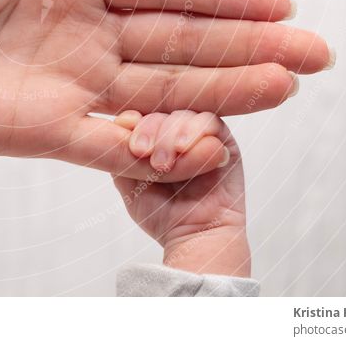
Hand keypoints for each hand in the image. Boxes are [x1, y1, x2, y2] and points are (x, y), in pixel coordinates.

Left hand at [0, 0, 331, 179]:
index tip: (278, 2)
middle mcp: (75, 31)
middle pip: (176, 40)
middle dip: (245, 46)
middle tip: (312, 54)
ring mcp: (61, 83)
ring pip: (156, 90)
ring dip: (220, 91)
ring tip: (282, 88)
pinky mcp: (35, 130)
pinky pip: (108, 140)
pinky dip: (155, 143)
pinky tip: (207, 138)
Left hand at [114, 113, 249, 276]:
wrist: (192, 236)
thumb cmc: (160, 213)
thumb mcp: (128, 180)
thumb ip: (121, 151)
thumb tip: (121, 121)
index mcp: (153, 136)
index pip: (142, 112)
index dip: (133, 121)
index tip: (128, 138)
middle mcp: (176, 131)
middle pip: (162, 109)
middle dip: (150, 129)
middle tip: (143, 152)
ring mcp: (200, 135)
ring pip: (184, 114)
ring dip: (170, 133)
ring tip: (163, 161)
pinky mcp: (224, 142)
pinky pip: (212, 123)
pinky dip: (195, 132)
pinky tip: (183, 150)